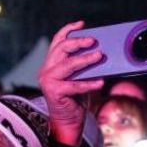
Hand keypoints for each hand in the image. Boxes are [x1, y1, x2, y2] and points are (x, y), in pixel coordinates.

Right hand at [38, 20, 106, 146]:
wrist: (68, 122)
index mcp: (51, 63)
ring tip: (99, 56)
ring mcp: (48, 80)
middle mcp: (46, 69)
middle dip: (78, 42)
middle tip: (94, 41)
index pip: (57, 42)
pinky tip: (100, 82)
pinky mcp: (54, 91)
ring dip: (85, 60)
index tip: (81, 24)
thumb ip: (83, 66)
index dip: (68, 30)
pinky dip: (88, 83)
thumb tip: (100, 53)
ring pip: (68, 64)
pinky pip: (74, 85)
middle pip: (61, 48)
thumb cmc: (75, 99)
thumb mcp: (80, 78)